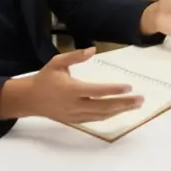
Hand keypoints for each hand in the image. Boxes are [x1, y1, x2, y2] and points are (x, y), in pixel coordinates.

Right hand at [0, 48, 143, 123]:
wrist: (29, 99)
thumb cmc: (44, 78)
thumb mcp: (57, 62)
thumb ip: (75, 56)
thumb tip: (92, 49)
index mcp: (71, 90)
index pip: (97, 91)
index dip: (113, 90)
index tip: (129, 88)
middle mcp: (75, 105)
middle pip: (104, 107)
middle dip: (124, 104)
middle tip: (140, 99)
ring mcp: (75, 115)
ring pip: (101, 115)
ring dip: (119, 111)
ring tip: (135, 105)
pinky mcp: (74, 121)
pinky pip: (95, 120)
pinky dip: (108, 116)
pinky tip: (119, 110)